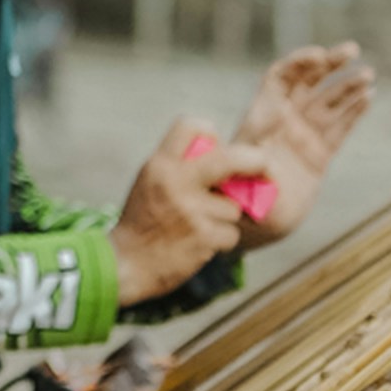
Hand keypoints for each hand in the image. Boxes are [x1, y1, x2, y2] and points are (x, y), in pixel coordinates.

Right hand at [110, 116, 246, 305]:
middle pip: (231, 159)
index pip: (192, 126)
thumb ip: (181, 166)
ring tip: (197, 226)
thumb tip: (226, 155)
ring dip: (223, 218)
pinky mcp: (205, 238)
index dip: (211, 134)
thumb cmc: (143, 221)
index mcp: (160, 164)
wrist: (125, 264)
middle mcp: (176, 182)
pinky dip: (221, 240)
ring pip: (233, 207)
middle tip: (265, 165)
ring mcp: (192, 210)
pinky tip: (199, 244)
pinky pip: (231, 232)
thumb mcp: (151, 181)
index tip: (218, 148)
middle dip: (255, 161)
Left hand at [222, 42, 374, 243]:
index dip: (298, 63)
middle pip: (307, 82)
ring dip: (347, 86)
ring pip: (328, 102)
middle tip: (352, 49)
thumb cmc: (241, 203)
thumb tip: (267, 166)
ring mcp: (302, 136)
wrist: (255, 225)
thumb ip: (254, 176)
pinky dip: (354, 111)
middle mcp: (283, 122)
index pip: (279, 78)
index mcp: (262, 118)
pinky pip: (339, 127)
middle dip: (328, 63)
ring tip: (367, 74)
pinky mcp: (319, 154)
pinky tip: (368, 97)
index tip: (319, 56)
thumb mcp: (243, 187)